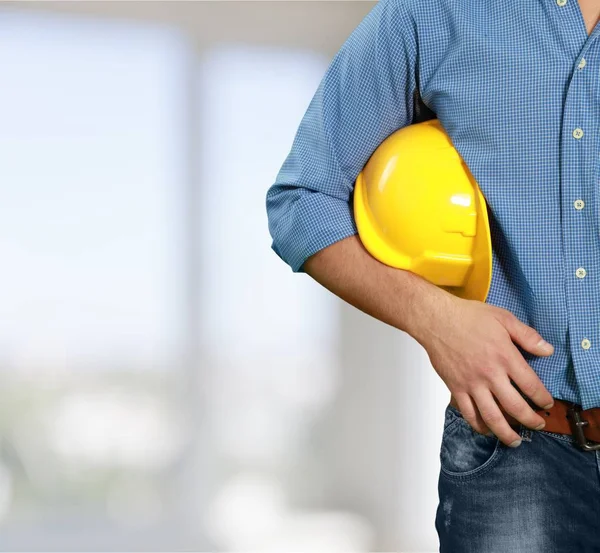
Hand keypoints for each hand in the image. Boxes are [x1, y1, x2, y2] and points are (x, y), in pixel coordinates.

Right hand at [421, 295, 554, 446]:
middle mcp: (490, 375)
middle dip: (531, 421)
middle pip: (515, 407)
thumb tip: (547, 350)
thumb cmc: (467, 317)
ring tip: (515, 440)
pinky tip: (487, 429)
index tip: (546, 404)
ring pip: (492, 417)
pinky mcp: (456, 388)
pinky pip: (469, 413)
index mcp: (505, 357)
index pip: (531, 386)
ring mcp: (472, 384)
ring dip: (507, 433)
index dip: (542, 399)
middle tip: (538, 424)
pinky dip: (479, 426)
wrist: (436, 320)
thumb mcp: (503, 318)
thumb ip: (527, 335)